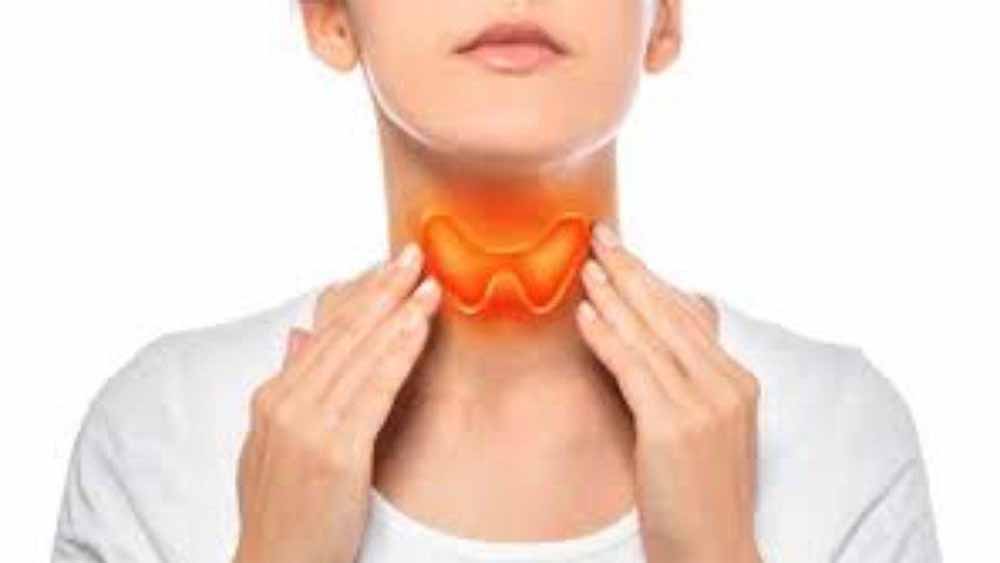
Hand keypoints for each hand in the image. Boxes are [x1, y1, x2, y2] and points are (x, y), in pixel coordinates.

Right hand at [233, 243, 441, 562]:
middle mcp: (286, 405)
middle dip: (381, 290)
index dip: (359, 298)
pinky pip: (375, 389)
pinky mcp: (336, 452)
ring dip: (398, 311)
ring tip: (427, 280)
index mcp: (271, 399)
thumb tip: (299, 336)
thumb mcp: (270, 445)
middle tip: (412, 254)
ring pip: (360, 354)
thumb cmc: (281, 512)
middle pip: (343, 334)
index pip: (324, 334)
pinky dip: (399, 351)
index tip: (387, 270)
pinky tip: (420, 324)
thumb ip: (288, 387)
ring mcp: (308, 426)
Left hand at [574, 223, 761, 562]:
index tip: (625, 251)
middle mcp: (726, 386)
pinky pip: (633, 369)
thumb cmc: (704, 496)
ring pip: (649, 335)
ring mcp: (703, 406)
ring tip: (585, 263)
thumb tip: (685, 322)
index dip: (653, 280)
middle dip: (631, 271)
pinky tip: (585, 314)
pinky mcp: (673, 428)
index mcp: (738, 382)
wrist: (715, 553)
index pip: (688, 316)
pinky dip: (607, 337)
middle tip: (600, 235)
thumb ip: (698, 376)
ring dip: (613, 295)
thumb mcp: (715, 429)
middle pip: (669, 315)